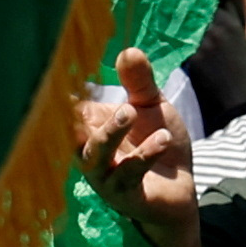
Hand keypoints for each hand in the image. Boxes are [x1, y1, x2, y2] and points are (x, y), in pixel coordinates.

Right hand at [79, 48, 200, 246]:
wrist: (181, 188)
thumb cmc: (157, 143)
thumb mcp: (152, 107)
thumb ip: (139, 83)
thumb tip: (129, 49)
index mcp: (92, 128)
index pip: (68, 108)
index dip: (64, 91)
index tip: (66, 68)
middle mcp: (91, 152)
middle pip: (72, 132)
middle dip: (80, 113)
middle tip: (100, 87)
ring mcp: (105, 177)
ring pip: (95, 155)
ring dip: (110, 133)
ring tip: (131, 111)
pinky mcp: (125, 196)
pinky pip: (127, 176)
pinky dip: (143, 156)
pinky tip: (162, 139)